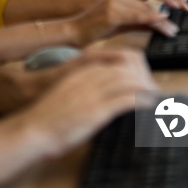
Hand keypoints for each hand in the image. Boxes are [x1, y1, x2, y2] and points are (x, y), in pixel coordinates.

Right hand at [0, 46, 153, 108]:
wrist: (32, 129)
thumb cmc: (48, 116)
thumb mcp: (68, 91)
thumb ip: (86, 86)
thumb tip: (105, 92)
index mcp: (83, 70)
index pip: (118, 57)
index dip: (136, 65)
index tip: (143, 76)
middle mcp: (90, 77)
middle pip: (127, 67)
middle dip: (144, 76)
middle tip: (152, 88)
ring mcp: (93, 92)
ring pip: (130, 80)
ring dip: (146, 88)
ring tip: (155, 96)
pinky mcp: (96, 110)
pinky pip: (126, 99)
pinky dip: (141, 100)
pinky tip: (148, 105)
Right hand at [71, 0, 187, 45]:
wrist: (76, 29)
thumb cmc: (100, 25)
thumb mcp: (127, 21)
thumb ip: (146, 20)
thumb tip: (168, 24)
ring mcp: (117, 1)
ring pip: (147, 3)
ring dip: (165, 13)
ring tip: (177, 22)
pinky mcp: (112, 13)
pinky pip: (136, 15)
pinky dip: (152, 19)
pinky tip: (162, 25)